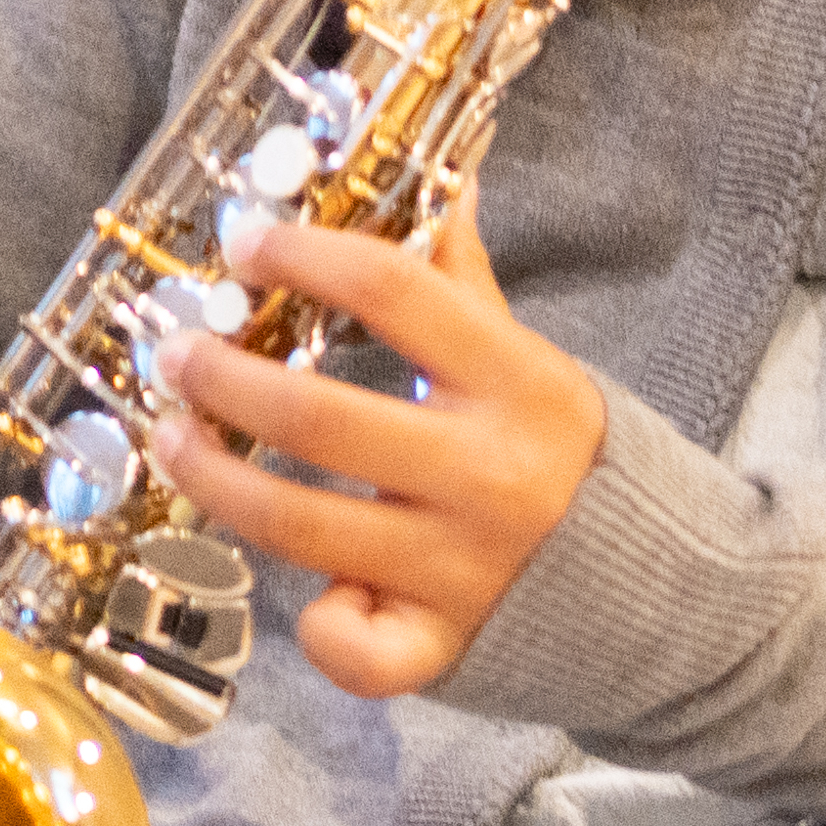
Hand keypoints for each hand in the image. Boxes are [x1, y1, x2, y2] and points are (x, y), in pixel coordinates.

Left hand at [156, 209, 606, 698]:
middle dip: (223, 380)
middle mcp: (490, 476)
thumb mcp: (522, 359)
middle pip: (321, 418)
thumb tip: (437, 176)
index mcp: (518, 382)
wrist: (657, 592)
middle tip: (175, 355)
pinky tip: (297, 591)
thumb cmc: (559, 455)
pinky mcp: (440, 647)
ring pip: (300, 526)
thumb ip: (460, 280)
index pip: (394, 292)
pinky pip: (351, 649)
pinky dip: (315, 625)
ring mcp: (462, 569)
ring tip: (169, 437)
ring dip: (212, 478)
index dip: (305, 257)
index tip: (243, 243)